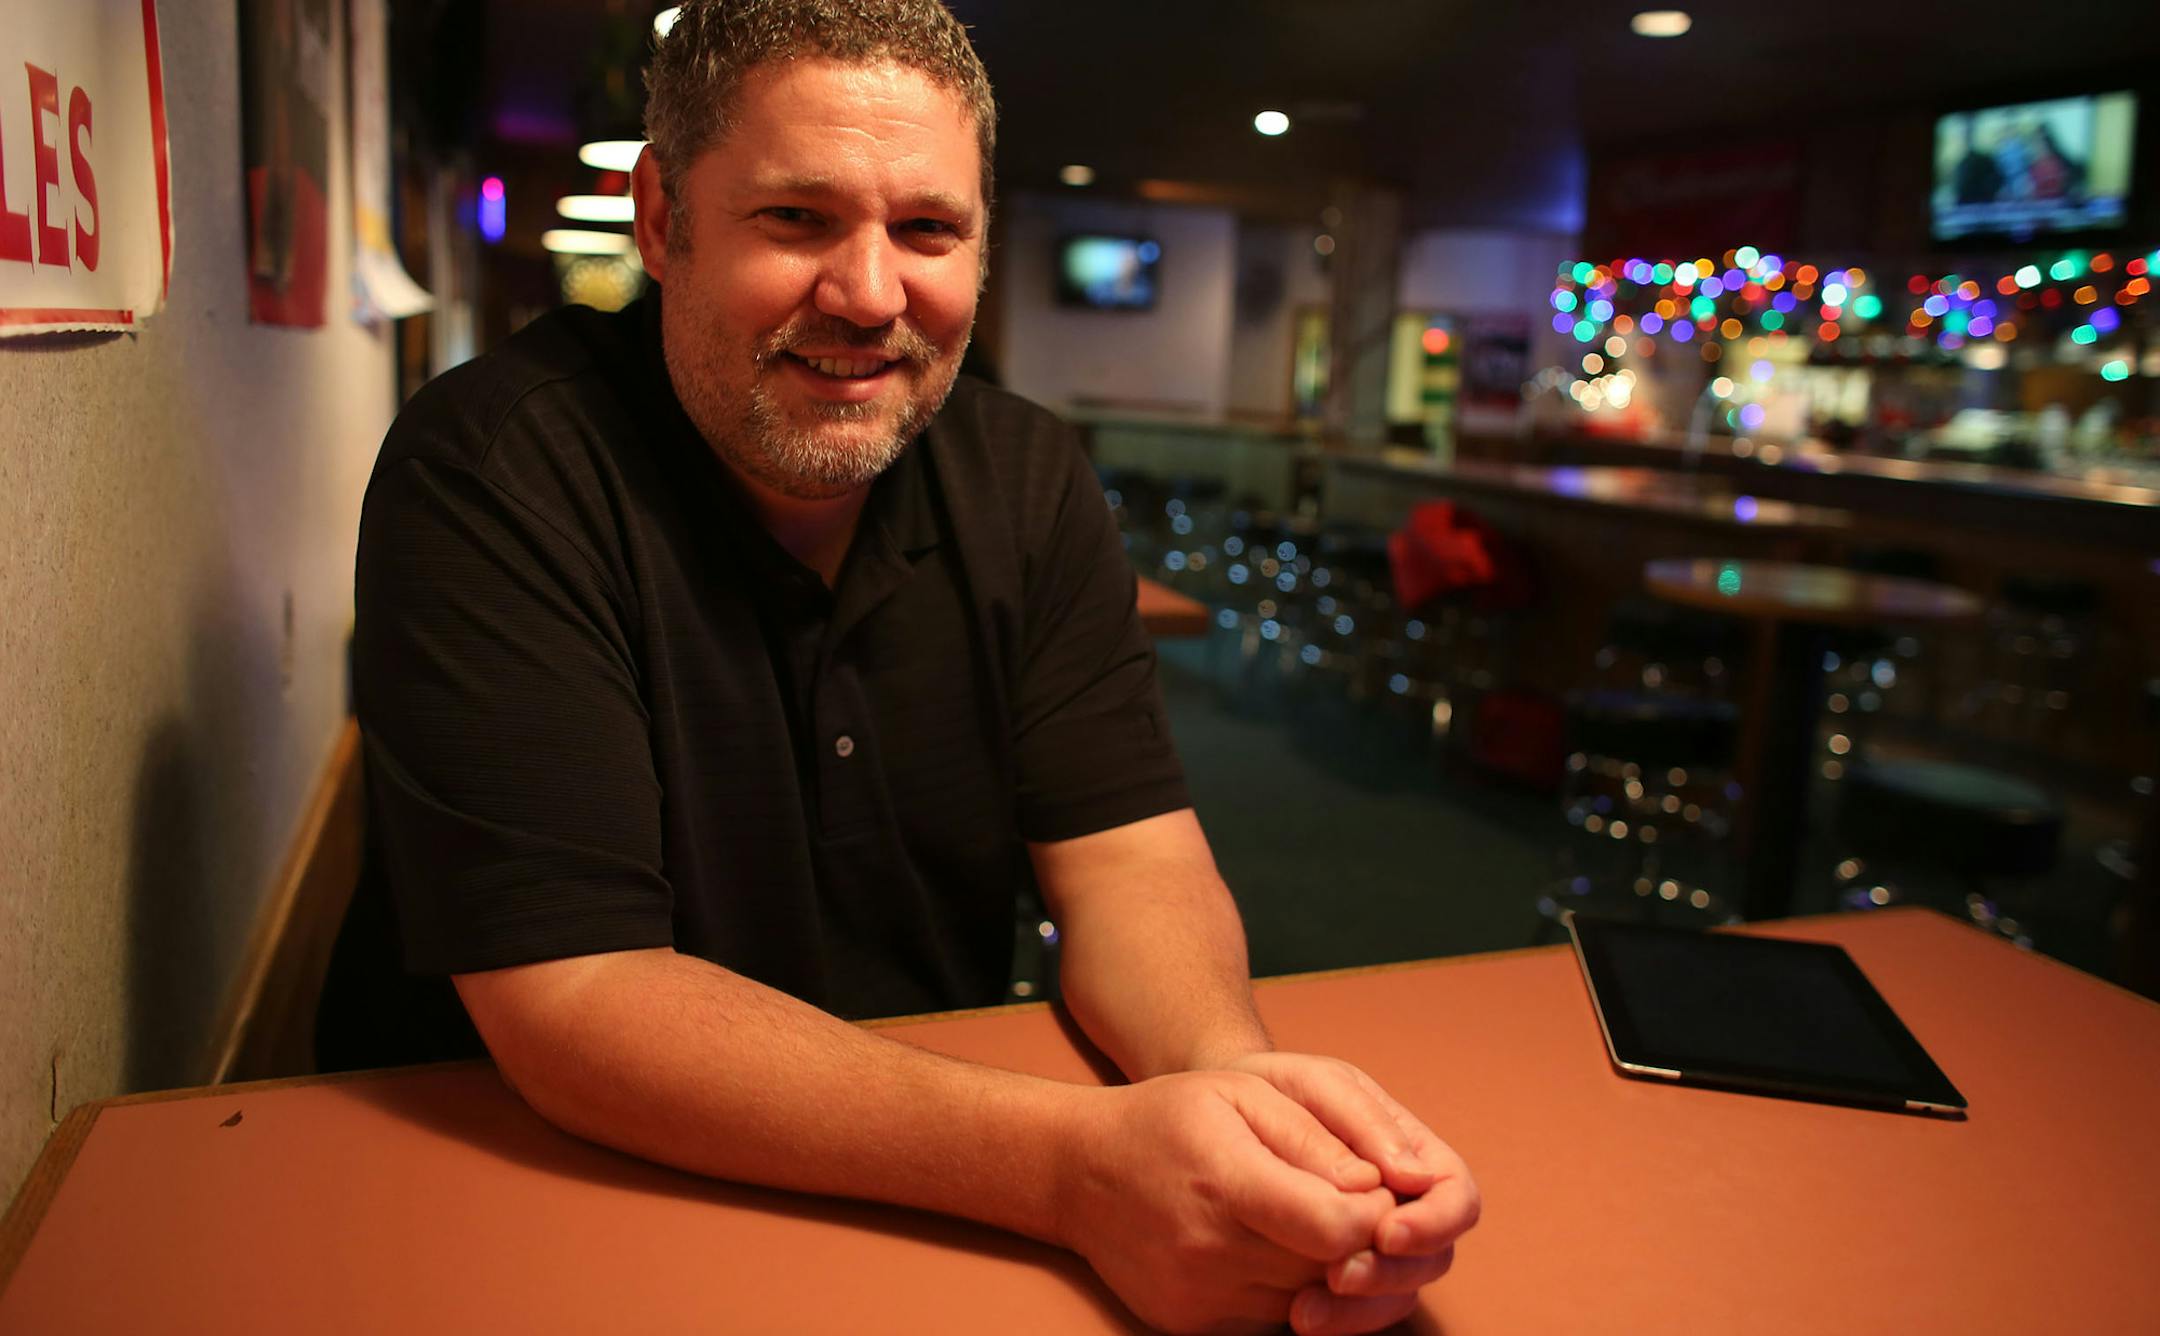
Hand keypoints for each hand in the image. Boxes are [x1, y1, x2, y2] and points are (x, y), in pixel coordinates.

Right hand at [1053, 1070, 1396, 1334]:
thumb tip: (1374, 1185)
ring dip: (1321, 1266)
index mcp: (1226, 1182)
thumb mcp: (1240, 1093)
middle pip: (1329, 1268)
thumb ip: (1311, 1136)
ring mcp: (1198, 1297)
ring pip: (1305, 1298)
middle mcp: (1210, 1251)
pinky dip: (1284, 1286)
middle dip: (1355, 1239)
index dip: (1374, 1213)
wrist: (1081, 1172)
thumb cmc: (1169, 1119)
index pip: (1336, 1228)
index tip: (1372, 1188)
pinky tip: (1266, 1245)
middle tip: (1343, 1201)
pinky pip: (1271, 1317)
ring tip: (1301, 1219)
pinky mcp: (1192, 1324)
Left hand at [1225, 1052, 1481, 1335]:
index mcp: (1413, 1153)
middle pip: (1433, 1257)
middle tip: (1340, 1274)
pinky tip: (1298, 1314)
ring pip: (1398, 1293)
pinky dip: (1335, 1318)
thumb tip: (1414, 1177)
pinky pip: (1358, 1310)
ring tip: (1307, 1306)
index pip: (1456, 1196)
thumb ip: (1365, 1120)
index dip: (1436, 1222)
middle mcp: (1402, 1203)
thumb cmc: (1277, 1092)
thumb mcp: (1317, 1086)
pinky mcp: (1336, 1272)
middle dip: (1393, 1273)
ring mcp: (1373, 1243)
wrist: (1217, 1116)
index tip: (1387, 1232)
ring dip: (1361, 1306)